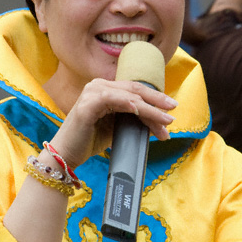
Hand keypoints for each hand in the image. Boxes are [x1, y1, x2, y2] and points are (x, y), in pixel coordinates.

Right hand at [49, 78, 176, 168]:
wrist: (66, 155)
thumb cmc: (90, 141)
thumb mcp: (117, 128)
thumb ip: (133, 120)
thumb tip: (158, 123)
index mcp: (105, 88)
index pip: (136, 91)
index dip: (155, 99)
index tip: (172, 111)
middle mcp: (98, 85)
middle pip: (135, 90)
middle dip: (157, 101)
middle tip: (174, 109)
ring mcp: (92, 93)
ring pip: (129, 97)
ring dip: (150, 109)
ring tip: (165, 121)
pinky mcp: (88, 104)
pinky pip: (112, 99)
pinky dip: (128, 103)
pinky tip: (140, 110)